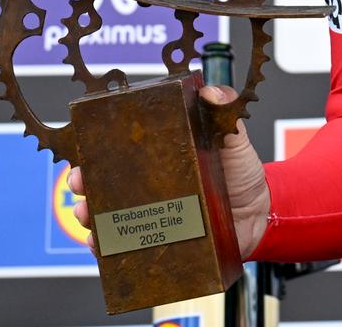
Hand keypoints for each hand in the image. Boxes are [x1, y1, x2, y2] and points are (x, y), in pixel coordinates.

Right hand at [67, 84, 271, 256]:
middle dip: (83, 183)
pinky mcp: (159, 239)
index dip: (95, 151)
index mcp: (158, 156)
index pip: (117, 151)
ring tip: (89, 216)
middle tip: (79, 184)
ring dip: (90, 216)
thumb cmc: (242, 173)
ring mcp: (151, 214)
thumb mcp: (232, 138)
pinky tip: (102, 246)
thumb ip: (223, 114)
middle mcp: (148, 186)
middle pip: (103, 183)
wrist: (261, 213)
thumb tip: (212, 92)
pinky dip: (109, 248)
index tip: (84, 153)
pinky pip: (126, 246)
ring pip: (107, 216)